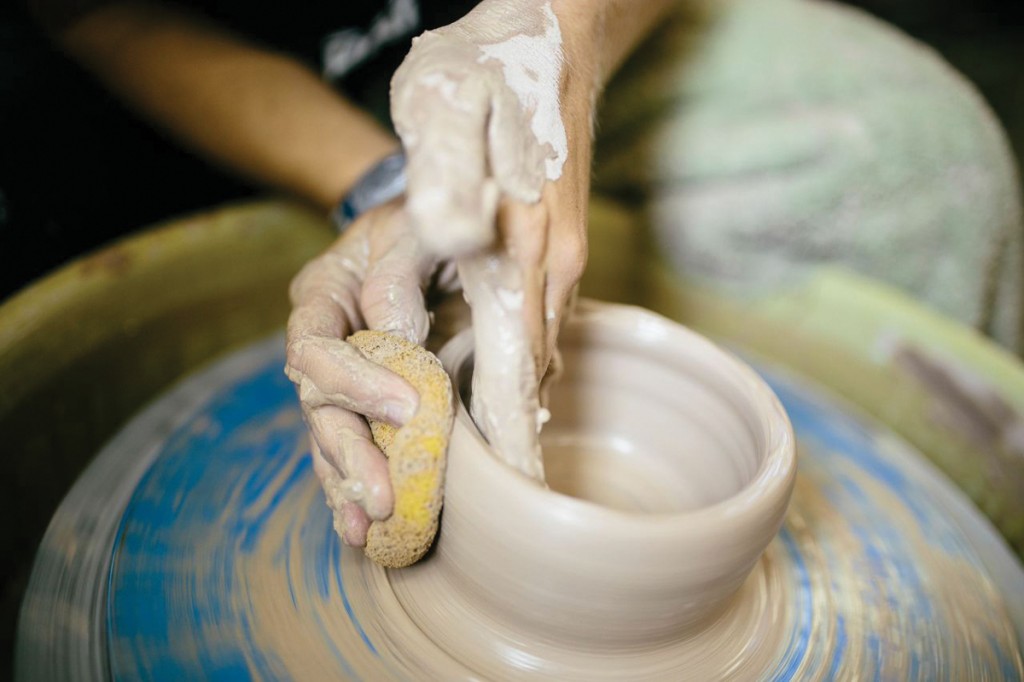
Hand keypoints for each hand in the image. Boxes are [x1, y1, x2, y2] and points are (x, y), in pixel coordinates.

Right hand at [285, 201, 452, 545]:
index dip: (354, 383)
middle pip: (318, 406)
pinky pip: (355, 448)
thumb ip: (399, 275)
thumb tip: (397, 336)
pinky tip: (368, 529)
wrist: (432, 235)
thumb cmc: (422, 225)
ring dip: (349, 484)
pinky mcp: (367, 404)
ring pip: (331, 437)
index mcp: (321, 296)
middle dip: (350, 453)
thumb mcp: (413, 230)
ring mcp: (340, 378)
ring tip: (368, 530)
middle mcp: (320, 343)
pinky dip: (358, 487)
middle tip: (381, 496)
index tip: (405, 409)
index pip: (316, 348)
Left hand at [390, 1, 592, 461]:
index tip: (508, 488)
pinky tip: (505, 376)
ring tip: (495, 450)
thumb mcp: (444, 110)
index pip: (516, 365)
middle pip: (533, 368)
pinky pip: (542, 318)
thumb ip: (442, 186)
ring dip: (515, 398)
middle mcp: (552, 260)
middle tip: (491, 485)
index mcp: (522, 244)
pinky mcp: (558, 241)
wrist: (555, 30)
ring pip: (540, 345)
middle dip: (507, 431)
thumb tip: (450, 251)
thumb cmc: (489, 65)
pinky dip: (523, 358)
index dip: (506, 432)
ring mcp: (562, 251)